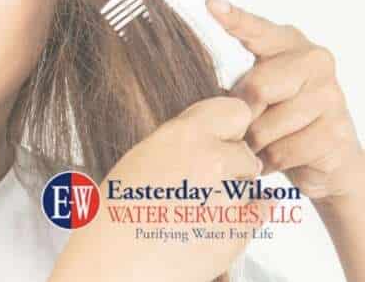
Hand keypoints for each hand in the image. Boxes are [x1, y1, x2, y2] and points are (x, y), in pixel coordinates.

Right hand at [50, 96, 273, 281]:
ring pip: (252, 185)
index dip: (230, 129)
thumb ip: (184, 142)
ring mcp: (226, 196)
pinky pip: (259, 214)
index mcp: (181, 134)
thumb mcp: (145, 156)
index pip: (235, 111)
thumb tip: (215, 138)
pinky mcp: (237, 231)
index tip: (221, 142)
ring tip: (198, 212)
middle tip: (204, 185)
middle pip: (247, 152)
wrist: (113, 261)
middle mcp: (209, 158)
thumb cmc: (118, 212)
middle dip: (234, 167)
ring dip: (235, 196)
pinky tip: (211, 227)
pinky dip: (243, 221)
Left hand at [206, 0, 364, 206]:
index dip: (234, 19)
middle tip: (242, 122)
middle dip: (241, 112)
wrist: (326, 157)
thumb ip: (234, 78)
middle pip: (257, 87)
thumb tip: (198, 80)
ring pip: (267, 126)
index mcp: (286, 43)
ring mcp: (329, 95)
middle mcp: (313, 61)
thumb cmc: (278, 115)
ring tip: (259, 141)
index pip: (256, 29)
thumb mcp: (253, 89)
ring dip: (253, 142)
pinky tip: (274, 155)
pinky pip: (282, 151)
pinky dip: (270, 160)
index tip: (211, 5)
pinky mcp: (336, 131)